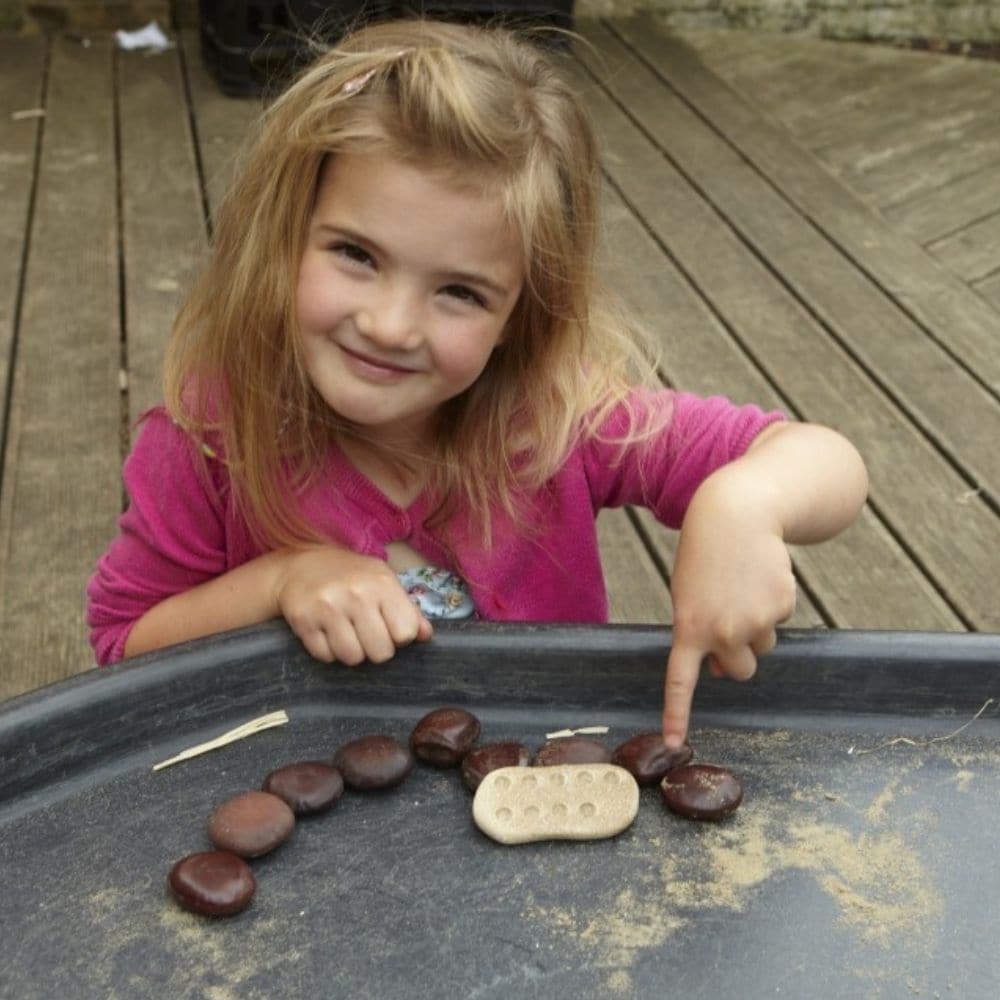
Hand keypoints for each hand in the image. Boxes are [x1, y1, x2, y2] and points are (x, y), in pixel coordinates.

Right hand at [273, 546, 431, 664]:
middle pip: (381, 652)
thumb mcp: (382, 580)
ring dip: (351, 651)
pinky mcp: (304, 622)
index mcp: (382, 583)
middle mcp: (356, 594)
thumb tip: (426, 635)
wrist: (299, 565)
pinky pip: (326, 656)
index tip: (388, 627)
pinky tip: (326, 632)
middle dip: (376, 649)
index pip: (406, 632)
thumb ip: (407, 609)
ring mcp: (328, 608)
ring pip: (353, 658)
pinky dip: (328, 651)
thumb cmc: (349, 575)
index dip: (399, 636)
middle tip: (366, 633)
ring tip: (346, 632)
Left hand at [662, 476, 795, 746]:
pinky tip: (760, 576)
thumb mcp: (689, 594)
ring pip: (762, 646)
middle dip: (737, 655)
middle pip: (738, 671)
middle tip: (730, 620)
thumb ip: (700, 633)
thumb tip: (724, 670)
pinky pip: (779, 620)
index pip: (680, 681)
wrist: (736, 514)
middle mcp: (723, 632)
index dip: (677, 714)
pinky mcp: (782, 606)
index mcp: (689, 628)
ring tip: (742, 588)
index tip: (674, 744)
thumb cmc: (704, 557)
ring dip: (755, 628)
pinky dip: (772, 604)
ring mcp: (755, 621)